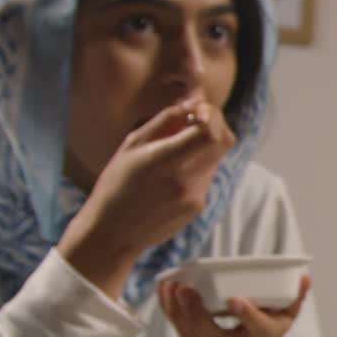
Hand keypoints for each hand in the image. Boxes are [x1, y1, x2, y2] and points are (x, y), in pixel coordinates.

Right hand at [58, 98, 234, 299]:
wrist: (112, 233)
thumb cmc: (116, 184)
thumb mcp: (131, 145)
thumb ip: (165, 121)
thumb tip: (193, 103)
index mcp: (164, 161)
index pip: (209, 132)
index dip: (211, 115)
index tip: (199, 109)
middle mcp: (185, 180)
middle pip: (223, 142)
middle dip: (215, 125)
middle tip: (196, 120)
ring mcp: (196, 196)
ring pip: (216, 158)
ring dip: (204, 147)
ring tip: (176, 150)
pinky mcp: (199, 206)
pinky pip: (207, 176)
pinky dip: (198, 166)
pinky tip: (174, 173)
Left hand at [157, 275, 310, 336]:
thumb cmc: (268, 332)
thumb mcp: (287, 317)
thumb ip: (295, 298)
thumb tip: (304, 277)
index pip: (255, 326)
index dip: (246, 313)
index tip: (234, 299)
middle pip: (209, 332)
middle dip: (195, 311)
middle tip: (186, 288)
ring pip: (188, 330)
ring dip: (176, 309)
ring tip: (170, 285)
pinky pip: (178, 326)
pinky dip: (168, 309)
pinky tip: (162, 289)